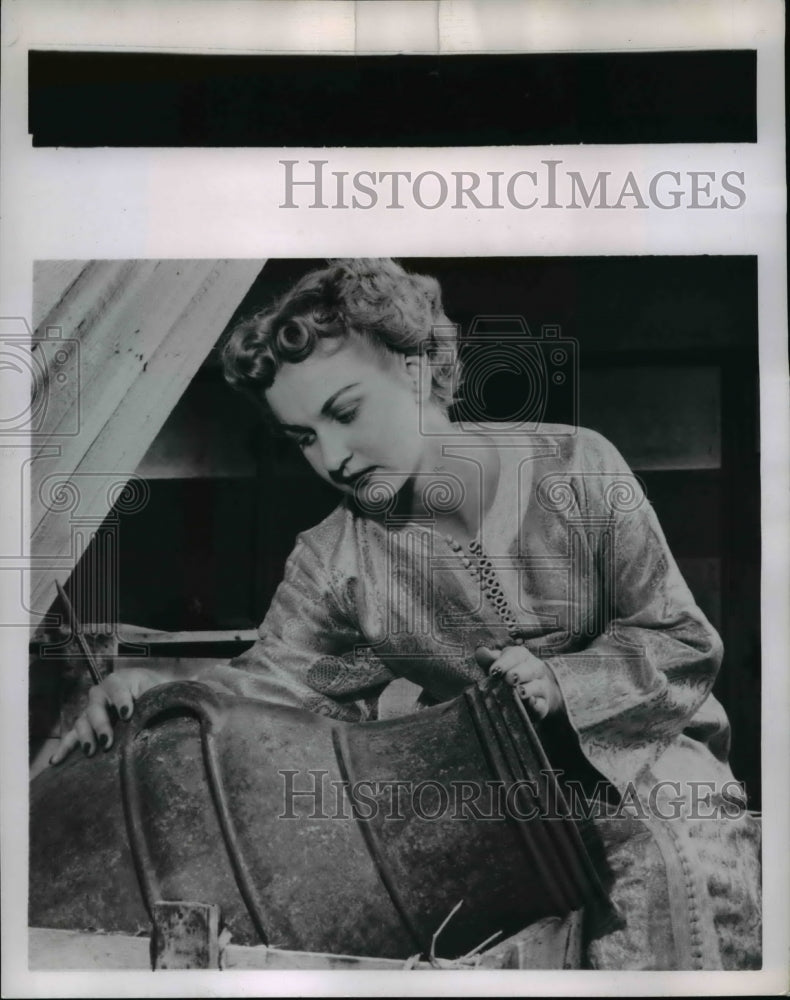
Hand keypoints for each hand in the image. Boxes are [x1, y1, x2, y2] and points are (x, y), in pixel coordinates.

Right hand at [49, 668, 165, 764]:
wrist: (152, 694)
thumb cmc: (156, 692)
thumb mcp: (159, 691)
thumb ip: (157, 698)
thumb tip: (161, 714)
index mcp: (121, 681)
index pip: (117, 689)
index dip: (121, 701)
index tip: (127, 714)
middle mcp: (102, 693)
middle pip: (96, 707)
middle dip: (101, 724)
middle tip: (107, 741)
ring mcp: (92, 709)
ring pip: (83, 721)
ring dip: (85, 737)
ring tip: (90, 751)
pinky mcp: (87, 724)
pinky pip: (73, 735)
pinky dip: (65, 747)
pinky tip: (56, 760)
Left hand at [475, 645, 563, 720]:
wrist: (532, 692)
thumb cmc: (508, 674)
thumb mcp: (498, 665)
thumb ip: (489, 660)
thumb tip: (480, 651)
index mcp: (523, 656)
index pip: (516, 655)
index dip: (504, 663)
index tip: (493, 672)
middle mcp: (535, 669)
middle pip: (530, 669)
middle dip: (519, 673)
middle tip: (508, 679)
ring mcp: (542, 687)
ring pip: (538, 686)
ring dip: (529, 689)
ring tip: (519, 692)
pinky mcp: (543, 705)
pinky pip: (542, 704)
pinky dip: (537, 705)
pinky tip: (532, 704)